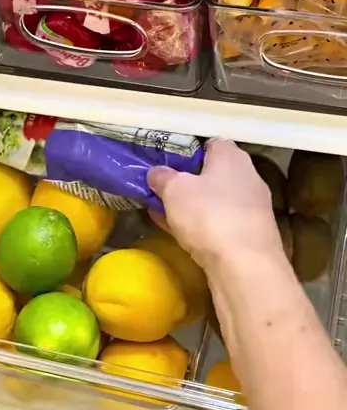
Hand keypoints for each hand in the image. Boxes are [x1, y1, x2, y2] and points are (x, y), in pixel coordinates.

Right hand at [148, 138, 283, 273]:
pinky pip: (220, 224)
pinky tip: (179, 233)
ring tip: (164, 213)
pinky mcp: (251, 236)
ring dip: (192, 206)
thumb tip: (157, 173)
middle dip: (188, 182)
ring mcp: (252, 209)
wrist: (245, 266)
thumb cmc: (209, 215)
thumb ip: (163, 177)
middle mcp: (248, 177)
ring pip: (216, 201)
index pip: (210, 143)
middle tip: (162, 190)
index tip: (166, 164)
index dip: (187, 151)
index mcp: (232, 156)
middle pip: (213, 173)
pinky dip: (202, 226)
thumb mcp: (174, 190)